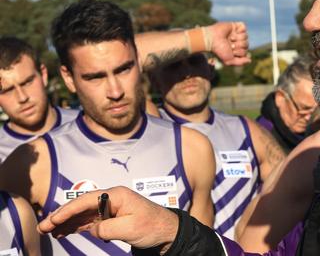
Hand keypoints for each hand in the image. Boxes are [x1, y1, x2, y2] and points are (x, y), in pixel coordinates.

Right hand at [38, 186, 177, 252]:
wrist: (167, 231)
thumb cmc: (153, 226)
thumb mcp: (129, 228)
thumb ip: (107, 228)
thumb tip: (92, 229)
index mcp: (116, 195)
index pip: (86, 201)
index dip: (67, 210)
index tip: (52, 219)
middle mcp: (111, 199)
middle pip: (80, 206)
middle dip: (61, 216)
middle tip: (43, 227)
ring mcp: (110, 208)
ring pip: (82, 214)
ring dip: (65, 222)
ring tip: (48, 231)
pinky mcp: (111, 218)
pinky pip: (88, 221)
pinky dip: (75, 226)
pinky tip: (64, 232)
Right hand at [207, 21, 250, 65]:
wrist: (211, 39)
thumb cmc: (218, 50)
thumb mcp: (228, 60)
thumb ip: (240, 62)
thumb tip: (250, 60)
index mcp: (236, 49)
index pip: (245, 52)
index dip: (239, 52)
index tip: (231, 51)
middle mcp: (236, 41)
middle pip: (246, 44)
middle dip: (238, 46)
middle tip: (230, 44)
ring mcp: (236, 33)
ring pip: (245, 36)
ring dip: (238, 38)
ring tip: (230, 38)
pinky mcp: (235, 26)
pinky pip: (244, 27)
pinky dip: (239, 30)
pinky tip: (233, 32)